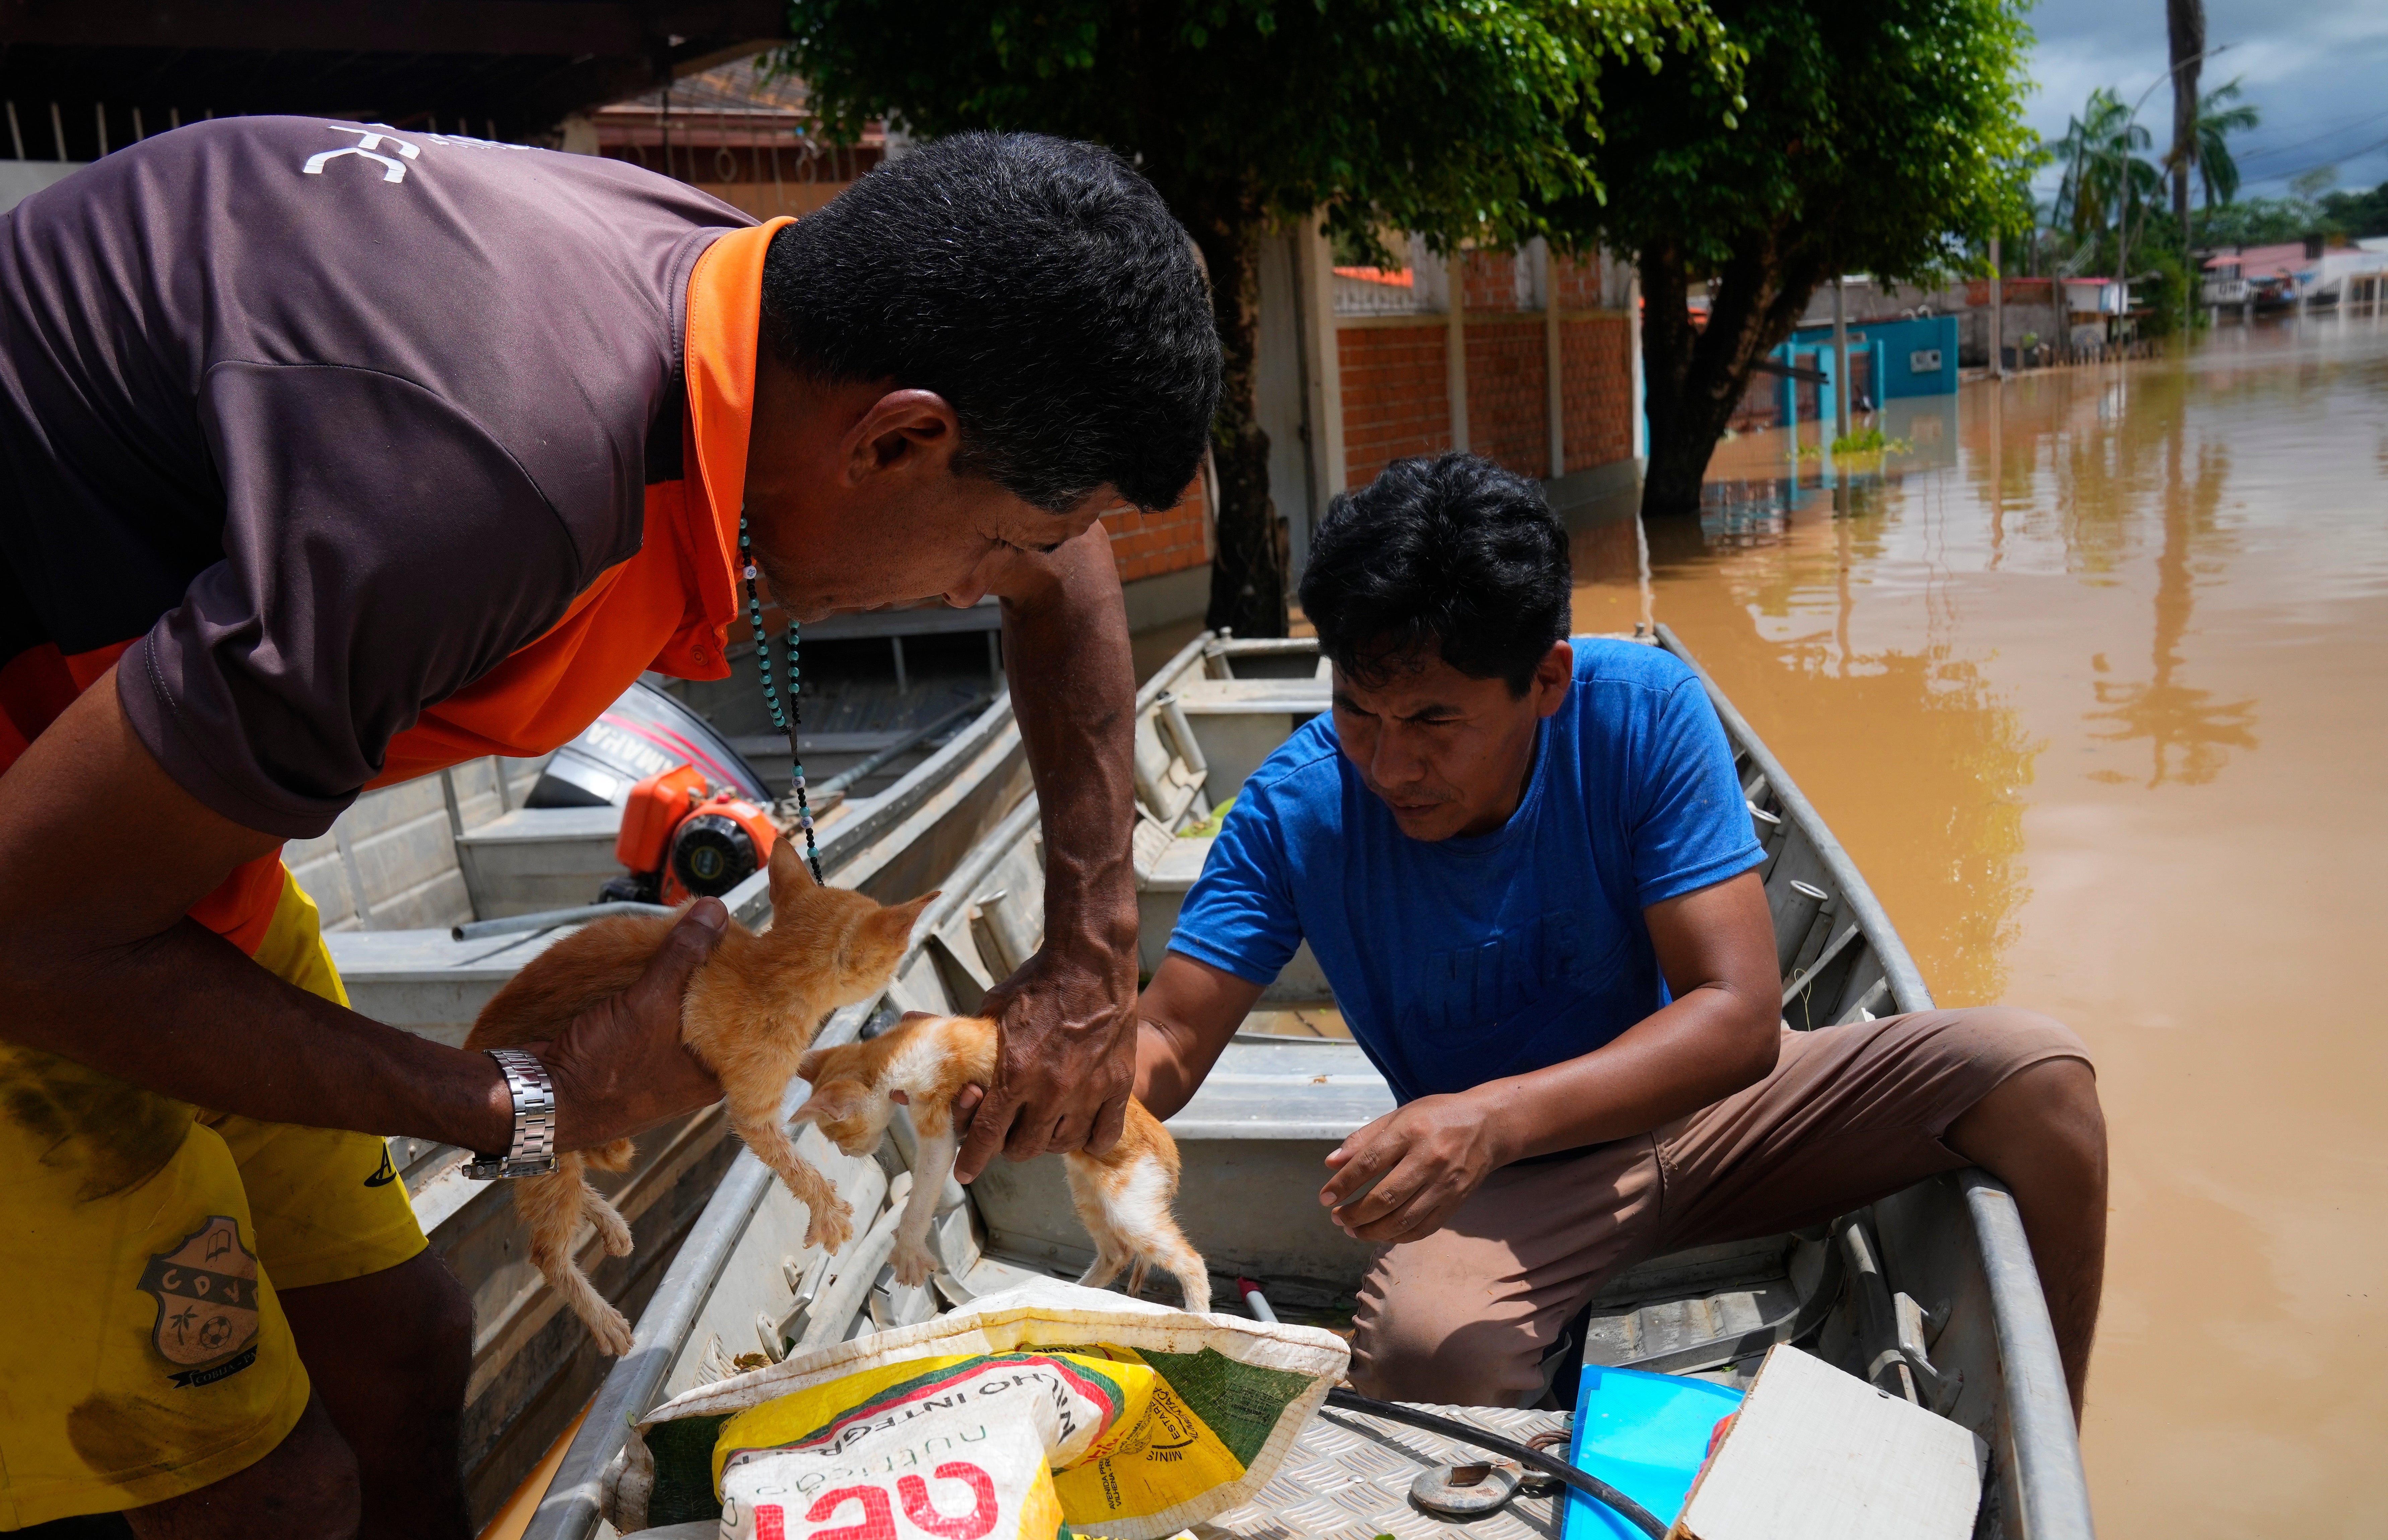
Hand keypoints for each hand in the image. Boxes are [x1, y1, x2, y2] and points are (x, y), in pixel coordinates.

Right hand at [529, 900, 729, 1150]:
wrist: (539, 1100)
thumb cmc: (603, 1067)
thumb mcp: (650, 1002)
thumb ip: (684, 955)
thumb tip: (716, 910)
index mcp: (713, 1078)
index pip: (747, 1025)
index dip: (747, 985)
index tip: (746, 947)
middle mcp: (693, 1078)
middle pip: (714, 1017)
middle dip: (711, 978)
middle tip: (714, 936)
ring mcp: (662, 1072)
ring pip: (681, 1017)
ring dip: (677, 985)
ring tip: (683, 943)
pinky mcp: (632, 1061)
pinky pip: (653, 1022)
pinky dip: (653, 997)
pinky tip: (652, 968)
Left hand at [952, 936, 1135, 1182]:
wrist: (1089, 961)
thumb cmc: (1037, 983)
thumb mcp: (992, 1010)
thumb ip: (965, 1037)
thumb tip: (912, 1027)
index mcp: (1015, 1073)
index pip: (988, 1135)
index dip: (973, 1159)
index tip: (965, 1172)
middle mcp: (1052, 1089)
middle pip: (1026, 1147)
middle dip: (1010, 1147)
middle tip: (1009, 1136)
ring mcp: (1089, 1090)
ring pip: (1064, 1144)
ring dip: (1048, 1142)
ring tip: (1043, 1129)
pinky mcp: (1117, 1085)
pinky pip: (1104, 1134)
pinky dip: (1091, 1138)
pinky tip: (1081, 1129)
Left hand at [1319, 1091, 1514, 1244]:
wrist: (1488, 1126)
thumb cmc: (1436, 1117)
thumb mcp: (1399, 1115)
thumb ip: (1364, 1139)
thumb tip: (1331, 1164)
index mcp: (1411, 1131)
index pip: (1369, 1163)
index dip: (1343, 1184)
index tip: (1325, 1198)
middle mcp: (1429, 1159)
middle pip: (1385, 1197)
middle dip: (1354, 1213)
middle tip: (1336, 1217)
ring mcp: (1445, 1183)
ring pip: (1403, 1219)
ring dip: (1372, 1231)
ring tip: (1352, 1230)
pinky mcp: (1456, 1201)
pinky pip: (1423, 1228)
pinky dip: (1398, 1237)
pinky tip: (1381, 1233)